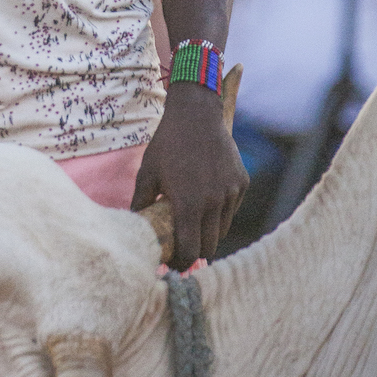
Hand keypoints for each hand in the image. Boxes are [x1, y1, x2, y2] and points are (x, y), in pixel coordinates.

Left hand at [131, 84, 247, 269]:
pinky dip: (221, 212)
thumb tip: (134, 227)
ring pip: (222, 229)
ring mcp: (231, 192)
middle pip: (209, 247)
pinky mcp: (242, 182)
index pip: (190, 251)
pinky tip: (207, 200)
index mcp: (188, 204)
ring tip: (194, 224)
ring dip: (209, 232)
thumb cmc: (167, 144)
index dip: (181, 262)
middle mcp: (214, 202)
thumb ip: (140, 204)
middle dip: (196, 252)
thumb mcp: (147, 173)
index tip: (173, 263)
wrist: (196, 114)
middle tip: (183, 247)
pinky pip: (232, 209)